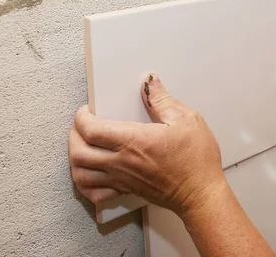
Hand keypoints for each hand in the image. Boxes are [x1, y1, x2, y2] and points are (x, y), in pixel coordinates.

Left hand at [68, 74, 225, 216]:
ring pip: (81, 173)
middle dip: (73, 135)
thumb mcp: (186, 120)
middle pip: (78, 152)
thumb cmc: (196, 161)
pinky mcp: (127, 191)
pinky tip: (90, 173)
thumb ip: (162, 100)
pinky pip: (94, 193)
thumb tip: (150, 82)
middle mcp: (122, 162)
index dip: (82, 117)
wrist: (201, 194)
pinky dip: (85, 183)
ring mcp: (122, 179)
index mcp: (134, 141)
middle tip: (81, 125)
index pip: (91, 130)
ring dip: (75, 158)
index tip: (87, 110)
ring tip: (82, 146)